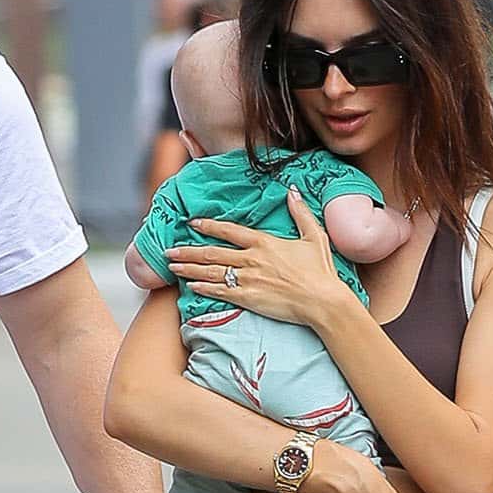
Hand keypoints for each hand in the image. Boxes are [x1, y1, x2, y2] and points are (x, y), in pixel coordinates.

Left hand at [164, 191, 351, 329]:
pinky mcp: (249, 299)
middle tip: (169, 251)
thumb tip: (292, 191)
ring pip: (211, 273)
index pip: (229, 231)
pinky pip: (220, 293)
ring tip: (172, 267)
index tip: (193, 224)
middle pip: (212, 253)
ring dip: (189, 269)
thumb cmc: (321, 271)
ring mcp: (248, 280)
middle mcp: (252, 259)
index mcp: (264, 242)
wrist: (323, 302)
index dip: (209, 226)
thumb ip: (300, 213)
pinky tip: (190, 286)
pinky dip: (203, 289)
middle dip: (188, 251)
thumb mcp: (313, 236)